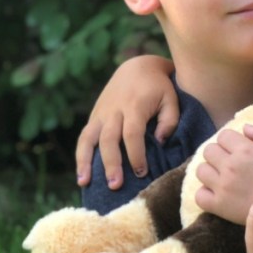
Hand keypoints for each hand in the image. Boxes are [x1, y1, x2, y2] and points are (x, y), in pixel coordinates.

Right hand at [76, 55, 178, 188]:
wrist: (138, 67)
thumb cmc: (160, 88)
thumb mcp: (171, 100)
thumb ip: (169, 121)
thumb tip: (159, 143)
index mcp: (134, 106)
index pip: (132, 133)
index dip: (136, 154)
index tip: (141, 172)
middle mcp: (113, 110)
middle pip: (109, 139)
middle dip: (111, 163)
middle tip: (115, 185)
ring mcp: (101, 113)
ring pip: (89, 138)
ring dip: (86, 161)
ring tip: (84, 183)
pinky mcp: (94, 116)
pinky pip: (84, 137)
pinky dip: (80, 156)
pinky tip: (82, 176)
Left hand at [195, 125, 252, 225]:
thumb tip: (244, 128)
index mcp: (245, 150)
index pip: (223, 135)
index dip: (231, 141)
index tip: (240, 149)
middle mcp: (230, 167)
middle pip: (209, 150)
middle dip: (220, 153)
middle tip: (232, 163)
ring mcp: (223, 187)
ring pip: (201, 171)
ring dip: (211, 171)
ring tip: (224, 177)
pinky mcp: (220, 206)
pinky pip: (199, 195)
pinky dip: (206, 193)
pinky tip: (218, 192)